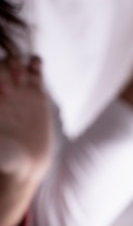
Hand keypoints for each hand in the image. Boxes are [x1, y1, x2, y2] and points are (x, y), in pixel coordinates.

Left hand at [0, 55, 52, 179]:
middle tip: (10, 92)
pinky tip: (36, 65)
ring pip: (14, 61)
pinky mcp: (36, 93)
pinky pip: (35, 68)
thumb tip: (4, 113)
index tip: (2, 95)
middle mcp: (0, 91)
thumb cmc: (6, 160)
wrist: (26, 165)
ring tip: (23, 79)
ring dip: (17, 63)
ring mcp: (18, 89)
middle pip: (0, 65)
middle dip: (3, 71)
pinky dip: (35, 62)